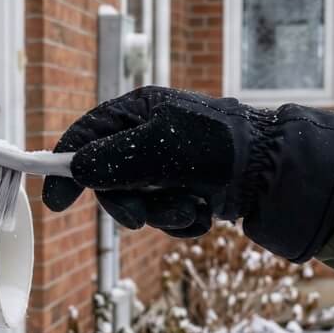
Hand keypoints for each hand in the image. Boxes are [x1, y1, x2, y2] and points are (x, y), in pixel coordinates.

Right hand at [41, 87, 333, 260]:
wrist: (276, 171)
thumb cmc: (217, 147)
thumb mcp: (157, 148)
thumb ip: (111, 159)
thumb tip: (76, 169)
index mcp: (140, 111)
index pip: (88, 134)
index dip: (67, 164)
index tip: (56, 202)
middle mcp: (152, 136)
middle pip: (110, 178)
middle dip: (126, 202)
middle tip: (139, 218)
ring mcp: (172, 166)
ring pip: (141, 202)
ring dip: (163, 214)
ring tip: (192, 207)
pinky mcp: (192, 189)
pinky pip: (168, 215)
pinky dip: (184, 220)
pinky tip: (206, 212)